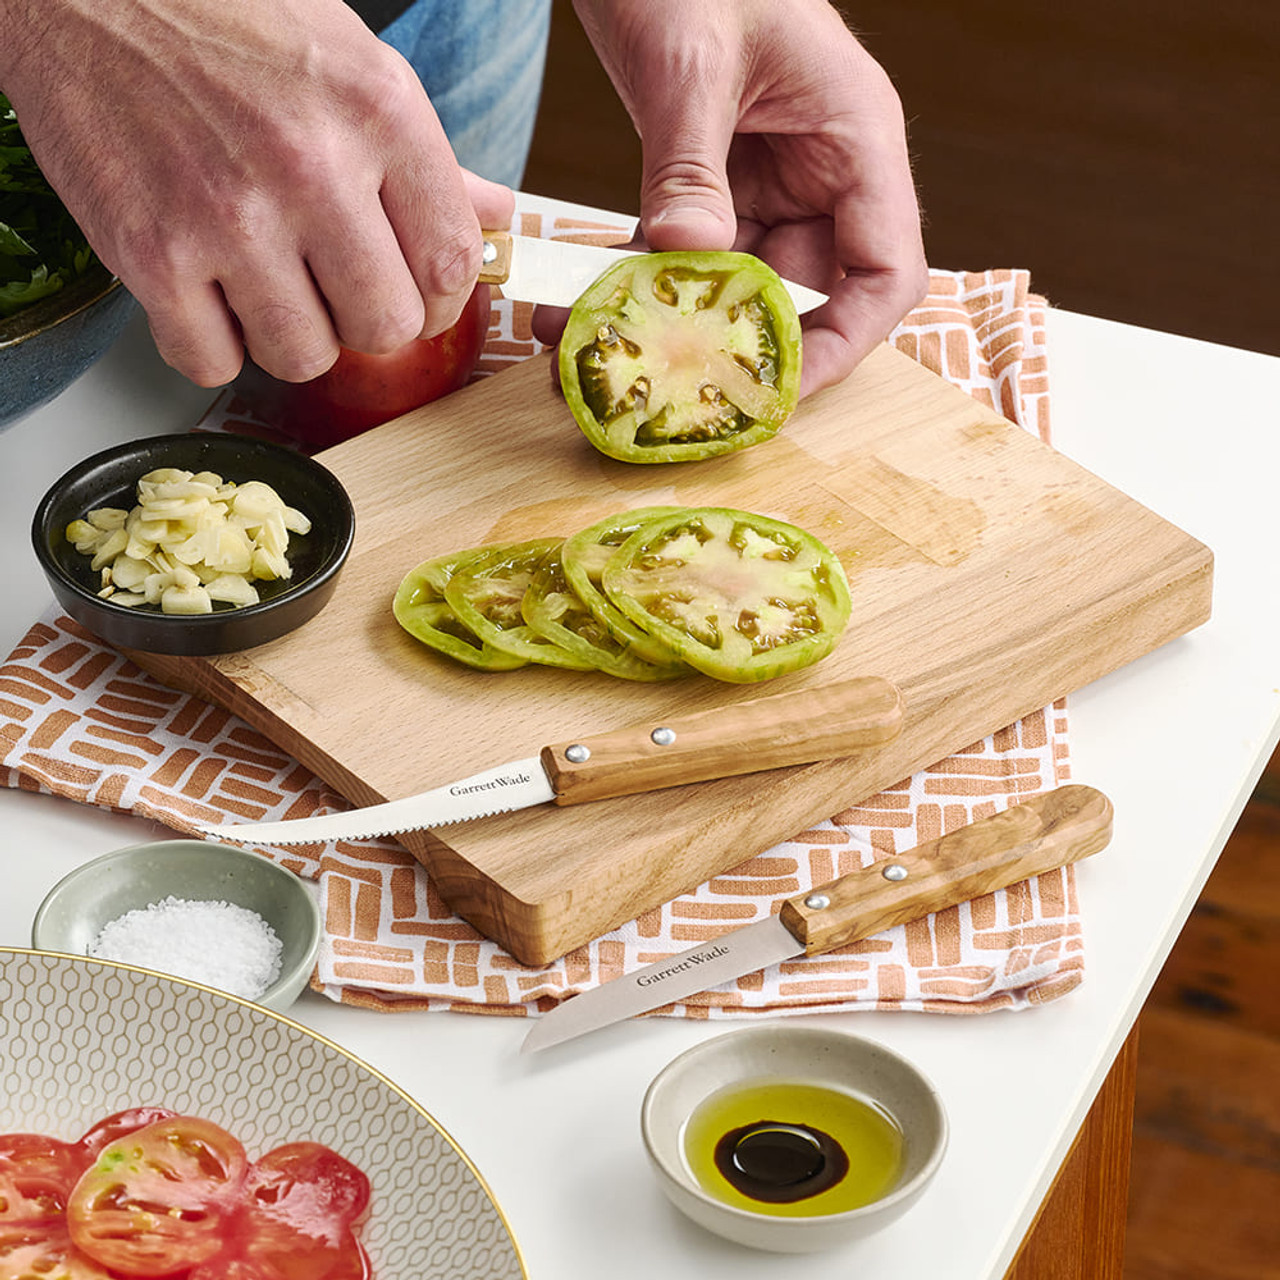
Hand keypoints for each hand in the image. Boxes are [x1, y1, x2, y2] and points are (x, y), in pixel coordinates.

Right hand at [0, 0, 511, 385]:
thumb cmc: (226, 17)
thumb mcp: (353, 65)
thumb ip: (430, 159)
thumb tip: (497, 219)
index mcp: (378, 114)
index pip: (453, 265)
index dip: (442, 302)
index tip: (418, 298)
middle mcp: (310, 166)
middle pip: (385, 328)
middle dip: (365, 322)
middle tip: (334, 290)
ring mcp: (227, 215)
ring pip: (304, 358)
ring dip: (291, 337)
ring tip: (266, 284)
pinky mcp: (151, 253)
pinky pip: (213, 363)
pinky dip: (213, 346)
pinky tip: (208, 295)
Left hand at [567, 0, 927, 395]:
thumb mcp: (692, 65)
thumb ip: (690, 166)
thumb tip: (688, 255)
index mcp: (856, 141)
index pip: (885, 271)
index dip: (845, 341)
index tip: (780, 384)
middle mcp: (821, 175)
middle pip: (803, 295)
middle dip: (735, 344)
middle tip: (667, 382)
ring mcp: (767, 185)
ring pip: (733, 287)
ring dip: (670, 324)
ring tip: (596, 348)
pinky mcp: (713, 187)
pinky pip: (684, 257)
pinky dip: (637, 285)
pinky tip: (577, 309)